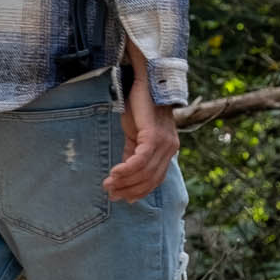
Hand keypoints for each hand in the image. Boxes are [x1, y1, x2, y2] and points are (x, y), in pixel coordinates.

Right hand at [105, 69, 177, 202]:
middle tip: (110, 193)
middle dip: (129, 190)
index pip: (156, 180)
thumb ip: (133, 153)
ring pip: (145, 172)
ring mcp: (165, 143)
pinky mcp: (155, 136)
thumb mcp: (136, 134)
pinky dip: (127, 169)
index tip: (122, 198)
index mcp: (168, 150)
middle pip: (151, 180)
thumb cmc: (140, 106)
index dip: (139, 192)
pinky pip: (141, 160)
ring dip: (125, 182)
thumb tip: (124, 173)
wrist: (146, 81)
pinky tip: (114, 173)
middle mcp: (171, 149)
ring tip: (108, 185)